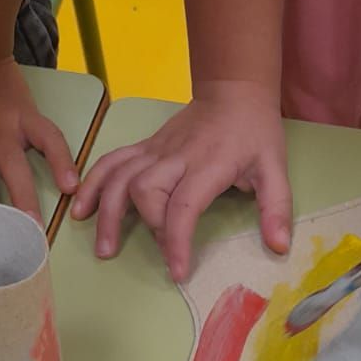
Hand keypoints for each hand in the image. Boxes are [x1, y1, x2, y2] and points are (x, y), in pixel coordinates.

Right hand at [72, 80, 291, 282]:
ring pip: (119, 176)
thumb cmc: (254, 132)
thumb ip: (277, 208)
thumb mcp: (275, 168)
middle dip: (146, 225)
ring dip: (107, 212)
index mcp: (208, 164)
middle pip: (145, 190)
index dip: (176, 240)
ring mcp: (155, 150)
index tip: (178, 271)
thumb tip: (279, 247)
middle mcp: (174, 156)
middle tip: (157, 251)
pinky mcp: (144, 147)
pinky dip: (93, 184)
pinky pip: (111, 162)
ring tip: (104, 247)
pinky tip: (81, 209)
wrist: (233, 90)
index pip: (183, 205)